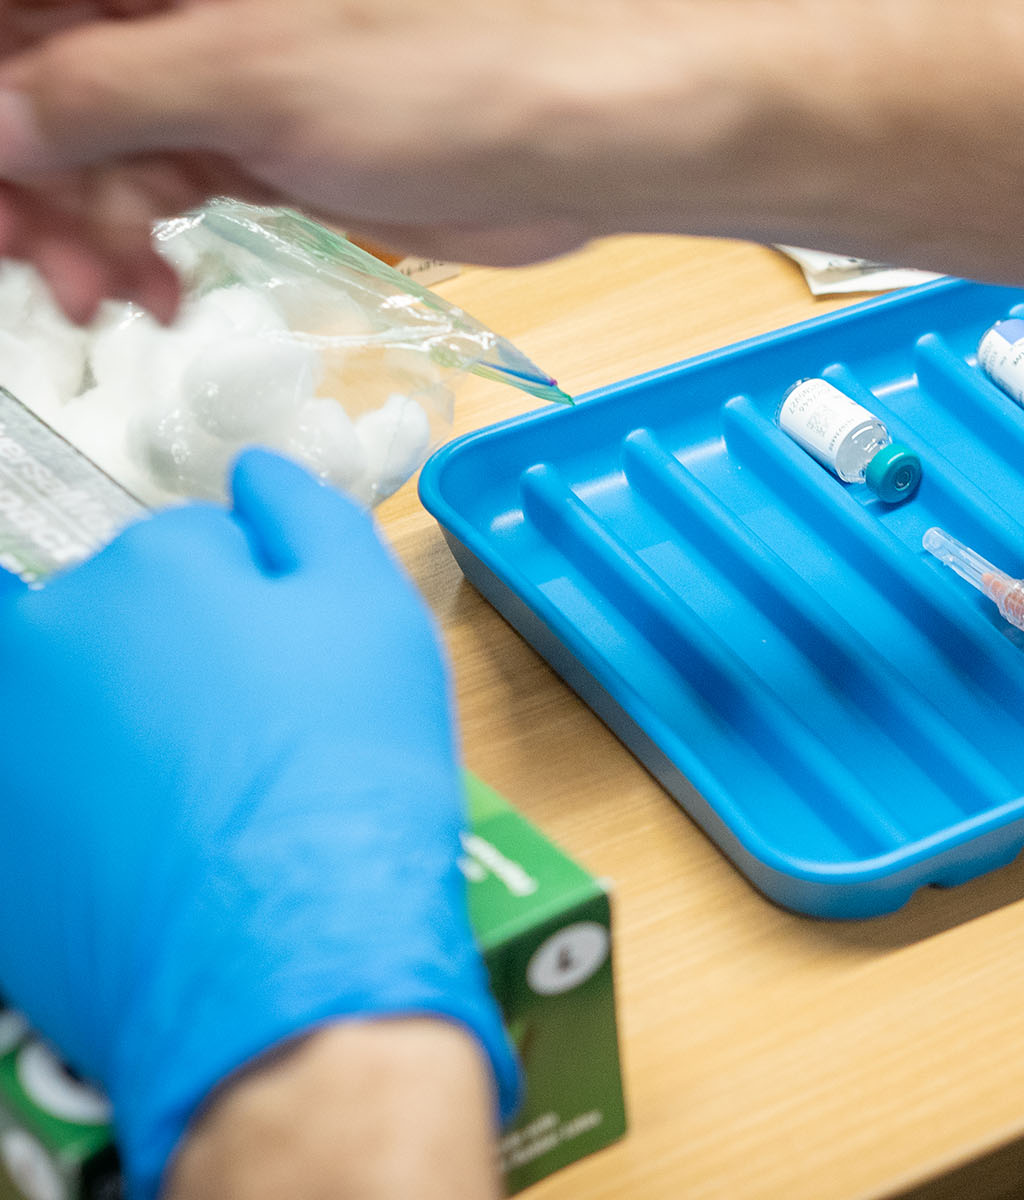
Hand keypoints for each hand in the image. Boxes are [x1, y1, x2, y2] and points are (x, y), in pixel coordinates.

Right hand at [0, 0, 743, 318]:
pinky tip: (148, 289)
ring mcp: (224, 70)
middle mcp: (183, 4)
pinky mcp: (265, 138)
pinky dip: (140, 239)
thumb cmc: (465, 71)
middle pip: (43, 77)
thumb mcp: (253, 75)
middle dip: (28, 174)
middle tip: (39, 258)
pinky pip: (159, 185)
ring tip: (105, 294)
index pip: (23, 13)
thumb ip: (101, 90)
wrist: (593, 137)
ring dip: (79, 226)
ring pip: (91, 141)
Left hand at [0, 450, 516, 1198]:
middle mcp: (47, 628)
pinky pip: (32, 790)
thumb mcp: (377, 617)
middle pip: (119, 619)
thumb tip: (255, 472)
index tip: (299, 674)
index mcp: (152, 563)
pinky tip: (130, 851)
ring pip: (63, 703)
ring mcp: (1, 736)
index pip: (201, 549)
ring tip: (187, 807)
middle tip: (251, 746)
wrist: (285, 963)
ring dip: (112, 728)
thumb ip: (312, 519)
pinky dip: (69, 804)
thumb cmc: (349, 776)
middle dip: (175, 659)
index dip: (263, 605)